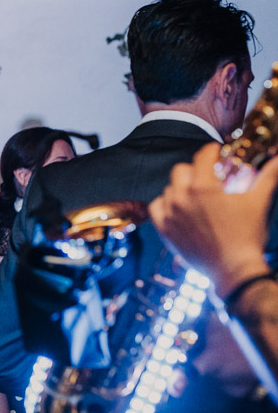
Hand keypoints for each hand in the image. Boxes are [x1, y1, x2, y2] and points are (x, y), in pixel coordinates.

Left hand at [149, 143, 277, 298]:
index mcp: (203, 187)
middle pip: (181, 170)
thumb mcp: (258, 202)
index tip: (215, 152)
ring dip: (180, 188)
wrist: (233, 270)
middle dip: (194, 170)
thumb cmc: (247, 236)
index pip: (201, 157)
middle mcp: (181, 197)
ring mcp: (170, 213)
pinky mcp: (164, 229)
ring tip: (194, 196)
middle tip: (207, 177)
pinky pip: (155, 207)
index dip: (210, 151)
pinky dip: (164, 205)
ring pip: (169, 189)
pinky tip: (176, 207)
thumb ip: (268, 177)